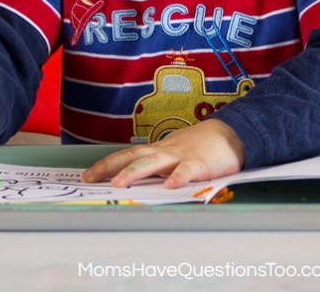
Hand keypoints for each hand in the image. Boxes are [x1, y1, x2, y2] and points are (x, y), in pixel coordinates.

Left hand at [83, 119, 244, 188]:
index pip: (127, 155)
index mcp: (158, 151)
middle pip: (132, 157)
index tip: (88, 173)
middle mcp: (164, 152)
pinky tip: (169, 186)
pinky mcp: (200, 163)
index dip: (106, 163)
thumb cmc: (201, 146)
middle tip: (90, 178)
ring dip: (134, 172)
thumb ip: (158, 165)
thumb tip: (136, 178)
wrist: (230, 133)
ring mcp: (181, 156)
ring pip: (153, 163)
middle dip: (109, 167)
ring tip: (118, 183)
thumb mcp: (175, 154)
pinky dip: (177, 177)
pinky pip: (187, 170)